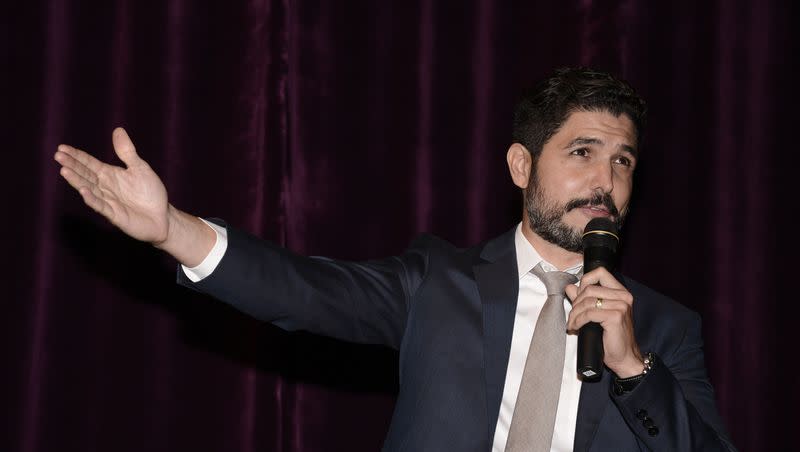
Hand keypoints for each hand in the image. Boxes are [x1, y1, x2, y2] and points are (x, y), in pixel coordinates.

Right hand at [55, 128, 170, 244]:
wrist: (163, 217)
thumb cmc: (150, 193)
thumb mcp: (140, 168)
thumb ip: (127, 152)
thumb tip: (118, 129)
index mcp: (109, 175)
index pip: (89, 163)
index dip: (76, 156)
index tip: (62, 148)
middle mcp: (105, 187)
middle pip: (85, 174)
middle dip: (72, 165)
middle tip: (58, 155)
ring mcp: (108, 201)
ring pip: (89, 189)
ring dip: (77, 181)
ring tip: (64, 170)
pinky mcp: (115, 215)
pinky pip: (101, 206)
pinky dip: (92, 199)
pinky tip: (83, 191)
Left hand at [564, 268, 643, 377]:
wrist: (624, 357)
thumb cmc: (612, 337)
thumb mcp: (597, 314)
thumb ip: (584, 299)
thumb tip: (570, 287)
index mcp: (621, 292)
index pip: (600, 272)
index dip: (584, 281)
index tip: (578, 296)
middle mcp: (623, 296)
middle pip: (589, 288)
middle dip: (575, 303)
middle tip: (572, 316)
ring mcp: (621, 306)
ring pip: (586, 301)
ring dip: (574, 314)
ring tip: (572, 324)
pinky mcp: (616, 317)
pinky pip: (588, 313)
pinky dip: (577, 321)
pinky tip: (575, 328)